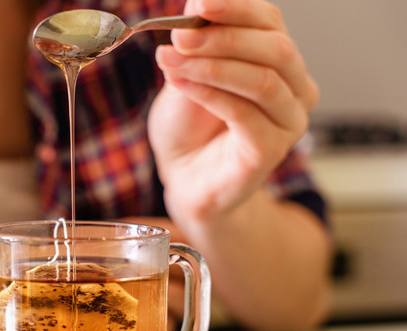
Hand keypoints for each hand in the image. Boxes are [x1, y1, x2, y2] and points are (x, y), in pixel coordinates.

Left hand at [148, 0, 318, 222]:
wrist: (184, 176)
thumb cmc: (189, 125)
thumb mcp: (187, 74)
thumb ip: (195, 46)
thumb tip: (195, 8)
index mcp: (279, 62)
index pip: (270, 21)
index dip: (236, 8)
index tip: (197, 4)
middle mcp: (295, 89)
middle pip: (275, 48)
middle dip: (223, 37)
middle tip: (180, 37)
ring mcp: (289, 123)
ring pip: (262, 80)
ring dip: (211, 66)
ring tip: (171, 62)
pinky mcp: (271, 151)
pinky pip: (244, 113)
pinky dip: (209, 93)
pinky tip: (180, 85)